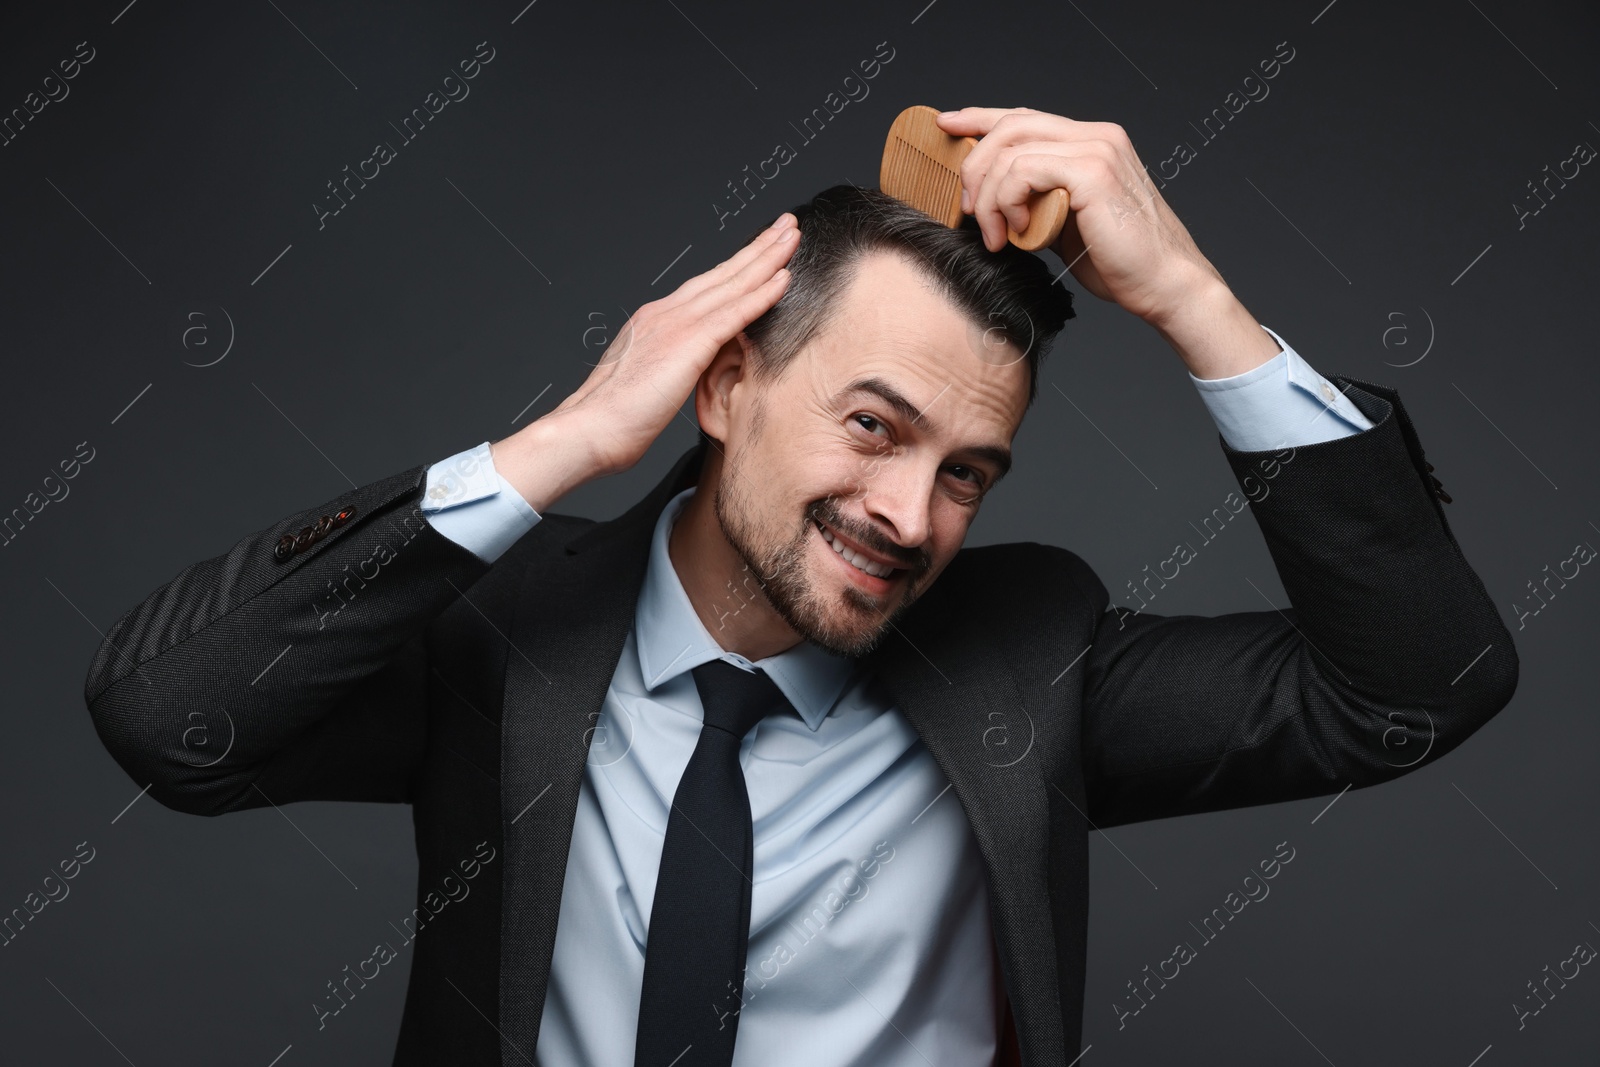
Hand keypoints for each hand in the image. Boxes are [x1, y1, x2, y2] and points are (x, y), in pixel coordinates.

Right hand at [543, 213, 798, 477]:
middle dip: (757, 248)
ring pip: (732, 284)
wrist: (588, 429)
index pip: (706, 287)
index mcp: (655, 321)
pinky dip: (761, 294)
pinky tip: (783, 279)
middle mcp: (665, 313)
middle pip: (722, 274)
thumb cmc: (611, 421)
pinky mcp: (688, 343)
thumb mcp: (646, 383)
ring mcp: (676, 324)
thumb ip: (669, 367)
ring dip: (767, 258)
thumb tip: (685, 372)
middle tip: (786, 224)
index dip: (736, 267)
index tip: (761, 251)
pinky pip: (734, 313)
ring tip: (792, 236)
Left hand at [934, 106, 1225, 327]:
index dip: (979, 117)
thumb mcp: (1063, 224)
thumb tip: (990, 203)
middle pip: (1010, 125)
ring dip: (988, 196)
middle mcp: (1096, 136)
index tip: (946, 128)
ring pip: (1011, 150)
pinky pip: (1023, 172)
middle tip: (965, 209)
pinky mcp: (1093, 172)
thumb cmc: (1118, 263)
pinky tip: (1016, 232)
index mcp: (1091, 142)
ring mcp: (1097, 150)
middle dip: (974, 164)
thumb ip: (1033, 202)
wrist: (1164, 286)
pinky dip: (1006, 202)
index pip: (1024, 117)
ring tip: (995, 235)